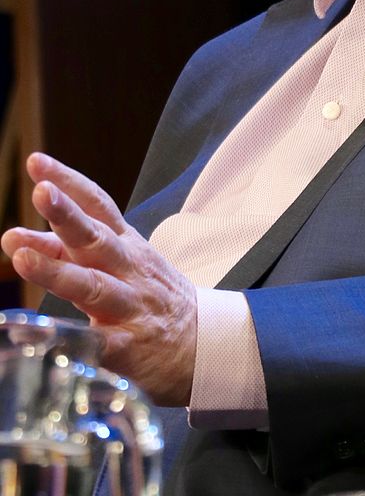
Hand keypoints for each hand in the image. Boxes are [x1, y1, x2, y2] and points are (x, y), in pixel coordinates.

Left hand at [1, 152, 195, 405]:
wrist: (201, 342)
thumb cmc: (149, 295)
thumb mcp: (117, 263)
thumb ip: (68, 252)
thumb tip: (18, 240)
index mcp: (126, 243)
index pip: (98, 204)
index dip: (69, 181)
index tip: (37, 162)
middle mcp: (128, 268)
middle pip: (96, 237)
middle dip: (66, 215)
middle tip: (39, 192)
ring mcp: (129, 306)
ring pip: (92, 285)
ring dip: (57, 270)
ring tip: (22, 256)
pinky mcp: (127, 348)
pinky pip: (97, 342)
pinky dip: (71, 337)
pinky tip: (41, 335)